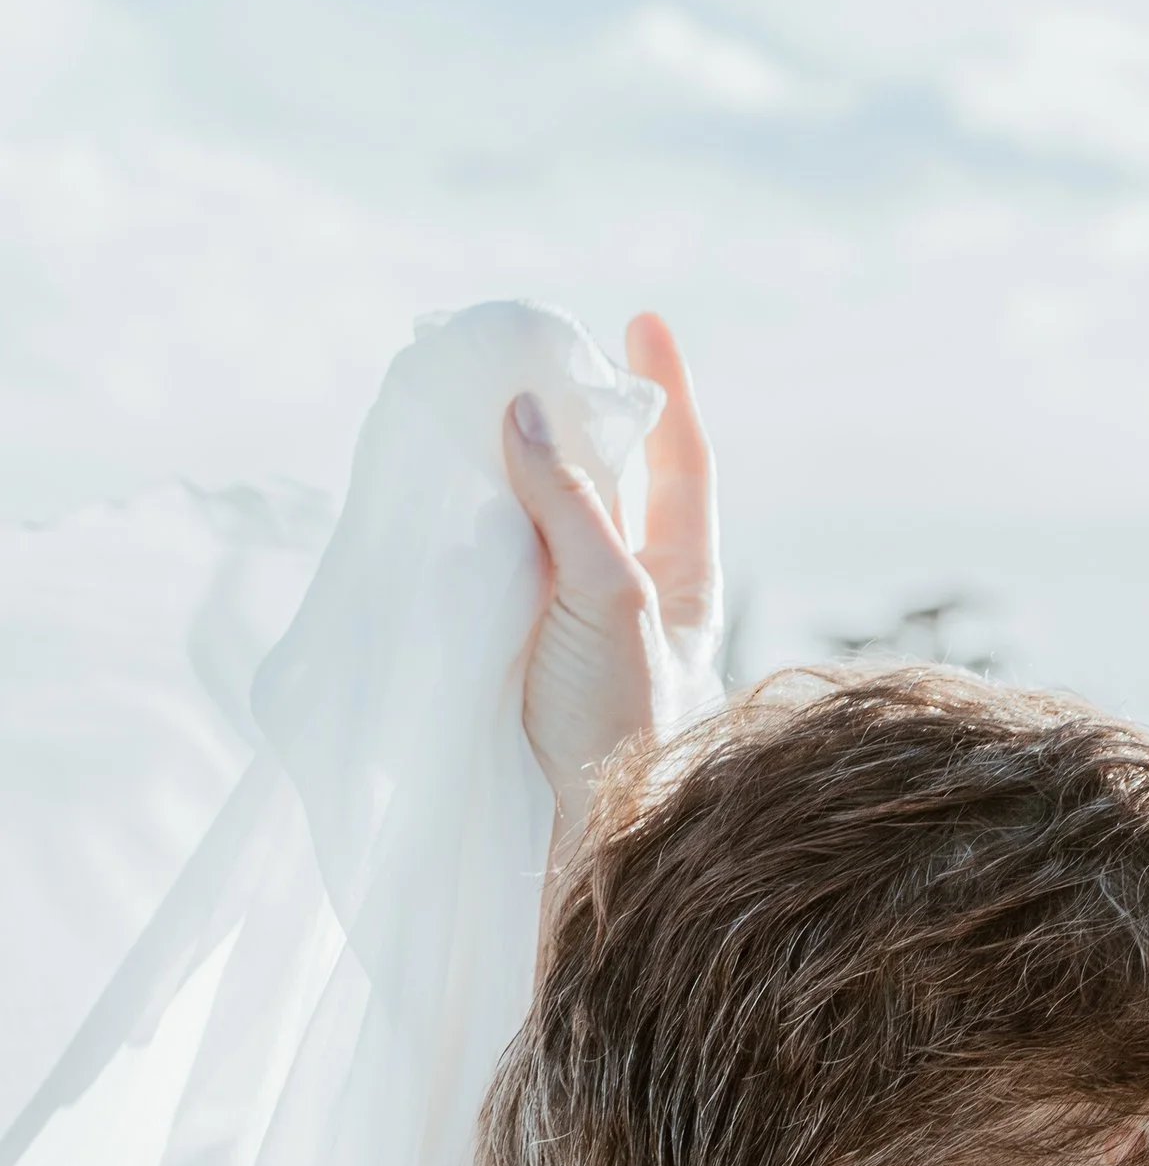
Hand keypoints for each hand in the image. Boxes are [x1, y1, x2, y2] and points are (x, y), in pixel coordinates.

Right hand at [504, 310, 721, 856]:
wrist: (591, 845)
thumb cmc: (623, 725)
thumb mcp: (607, 599)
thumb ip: (571, 505)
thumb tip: (529, 408)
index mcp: (683, 579)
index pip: (681, 461)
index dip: (663, 387)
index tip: (643, 321)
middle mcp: (635, 597)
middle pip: (610, 483)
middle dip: (574, 419)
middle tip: (526, 358)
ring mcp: (576, 629)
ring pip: (550, 525)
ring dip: (517, 470)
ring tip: (478, 412)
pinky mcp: (521, 660)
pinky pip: (501, 570)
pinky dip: (480, 527)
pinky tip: (449, 505)